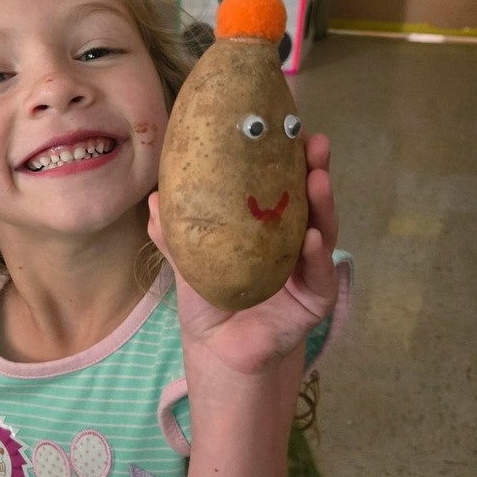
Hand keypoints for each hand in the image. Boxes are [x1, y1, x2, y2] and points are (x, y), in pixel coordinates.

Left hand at [149, 132, 338, 375]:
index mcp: (270, 228)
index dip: (288, 158)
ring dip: (323, 204)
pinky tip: (312, 237)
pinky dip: (317, 255)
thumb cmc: (210, 300)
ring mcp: (310, 269)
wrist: (218, 349)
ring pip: (322, 231)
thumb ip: (174, 235)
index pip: (284, 186)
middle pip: (310, 201)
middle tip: (313, 142)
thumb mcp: (190, 263)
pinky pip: (319, 274)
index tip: (287, 127)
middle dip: (315, 170)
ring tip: (318, 178)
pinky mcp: (316, 300)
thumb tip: (154, 199)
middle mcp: (296, 242)